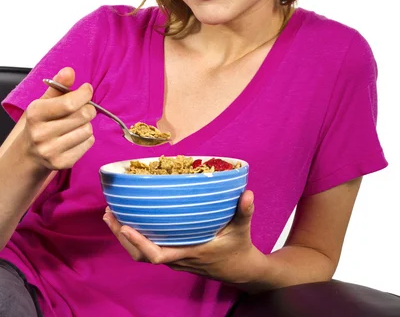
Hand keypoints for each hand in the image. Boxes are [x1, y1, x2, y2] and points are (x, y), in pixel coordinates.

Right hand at [23, 67, 95, 170]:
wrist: (30, 152)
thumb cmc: (42, 122)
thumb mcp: (45, 101)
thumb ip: (58, 85)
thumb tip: (69, 71)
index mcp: (35, 113)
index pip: (69, 103)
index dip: (84, 94)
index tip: (87, 90)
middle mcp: (40, 133)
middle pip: (82, 116)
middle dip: (89, 108)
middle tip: (84, 108)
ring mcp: (50, 150)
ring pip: (87, 130)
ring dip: (87, 124)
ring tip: (76, 124)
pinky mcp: (61, 163)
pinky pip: (88, 143)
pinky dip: (87, 138)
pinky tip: (76, 136)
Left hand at [103, 190, 261, 285]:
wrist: (240, 270)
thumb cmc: (238, 248)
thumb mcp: (242, 229)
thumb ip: (244, 211)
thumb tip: (247, 193)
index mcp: (190, 252)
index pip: (158, 254)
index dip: (139, 243)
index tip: (126, 227)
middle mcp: (177, 258)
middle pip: (141, 256)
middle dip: (122, 237)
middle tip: (110, 214)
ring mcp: (174, 258)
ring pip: (141, 254)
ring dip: (124, 237)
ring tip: (112, 216)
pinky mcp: (174, 255)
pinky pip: (148, 250)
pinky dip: (135, 237)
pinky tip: (129, 221)